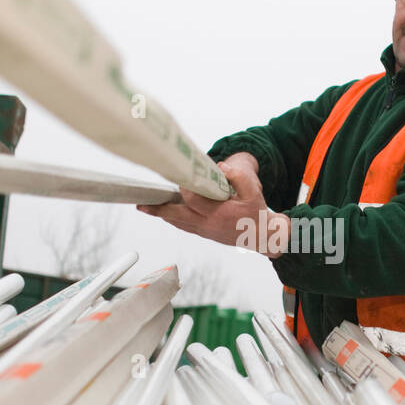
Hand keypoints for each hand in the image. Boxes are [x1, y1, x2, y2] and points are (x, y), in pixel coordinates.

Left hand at [138, 154, 289, 256]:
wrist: (263, 237)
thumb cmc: (257, 214)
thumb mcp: (254, 192)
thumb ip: (238, 177)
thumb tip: (220, 167)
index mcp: (220, 214)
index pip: (194, 200)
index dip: (184, 189)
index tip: (178, 179)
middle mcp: (208, 224)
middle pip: (177, 216)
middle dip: (159, 209)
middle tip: (142, 204)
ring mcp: (205, 231)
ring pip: (178, 222)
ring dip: (162, 214)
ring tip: (145, 206)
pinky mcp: (204, 232)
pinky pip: (184, 225)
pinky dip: (173, 218)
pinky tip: (163, 211)